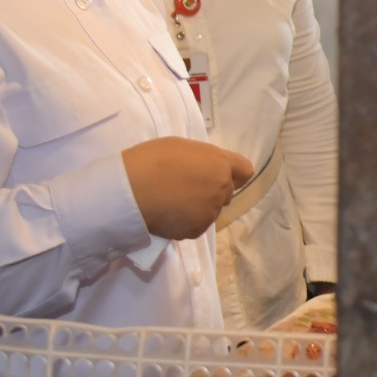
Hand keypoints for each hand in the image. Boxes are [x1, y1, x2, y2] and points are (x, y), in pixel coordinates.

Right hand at [123, 139, 254, 239]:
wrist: (132, 189)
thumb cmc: (152, 160)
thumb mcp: (181, 146)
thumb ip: (202, 159)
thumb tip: (205, 169)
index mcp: (219, 164)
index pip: (244, 171)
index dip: (232, 173)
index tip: (217, 174)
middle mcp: (221, 189)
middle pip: (225, 192)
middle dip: (211, 190)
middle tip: (185, 188)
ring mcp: (210, 212)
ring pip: (210, 210)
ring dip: (198, 207)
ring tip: (172, 202)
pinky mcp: (196, 230)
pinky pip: (195, 225)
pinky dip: (185, 222)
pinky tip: (167, 214)